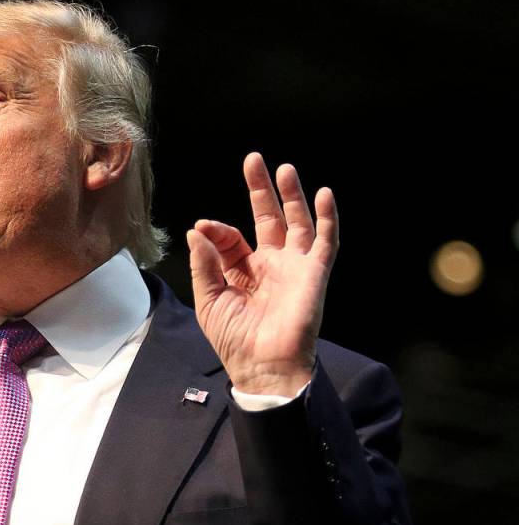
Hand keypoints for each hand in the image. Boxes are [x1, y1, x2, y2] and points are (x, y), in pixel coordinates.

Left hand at [185, 152, 338, 396]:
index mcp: (243, 272)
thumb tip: (196, 231)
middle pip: (267, 218)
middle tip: (254, 159)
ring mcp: (294, 267)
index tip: (203, 228)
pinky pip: (325, 242)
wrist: (262, 365)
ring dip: (292, 195)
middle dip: (260, 189)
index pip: (231, 238)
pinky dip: (327, 218)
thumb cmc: (234, 339)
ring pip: (296, 222)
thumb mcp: (209, 299)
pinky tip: (324, 194)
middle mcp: (270, 265)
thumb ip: (204, 264)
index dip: (217, 230)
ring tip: (283, 169)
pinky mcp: (314, 274)